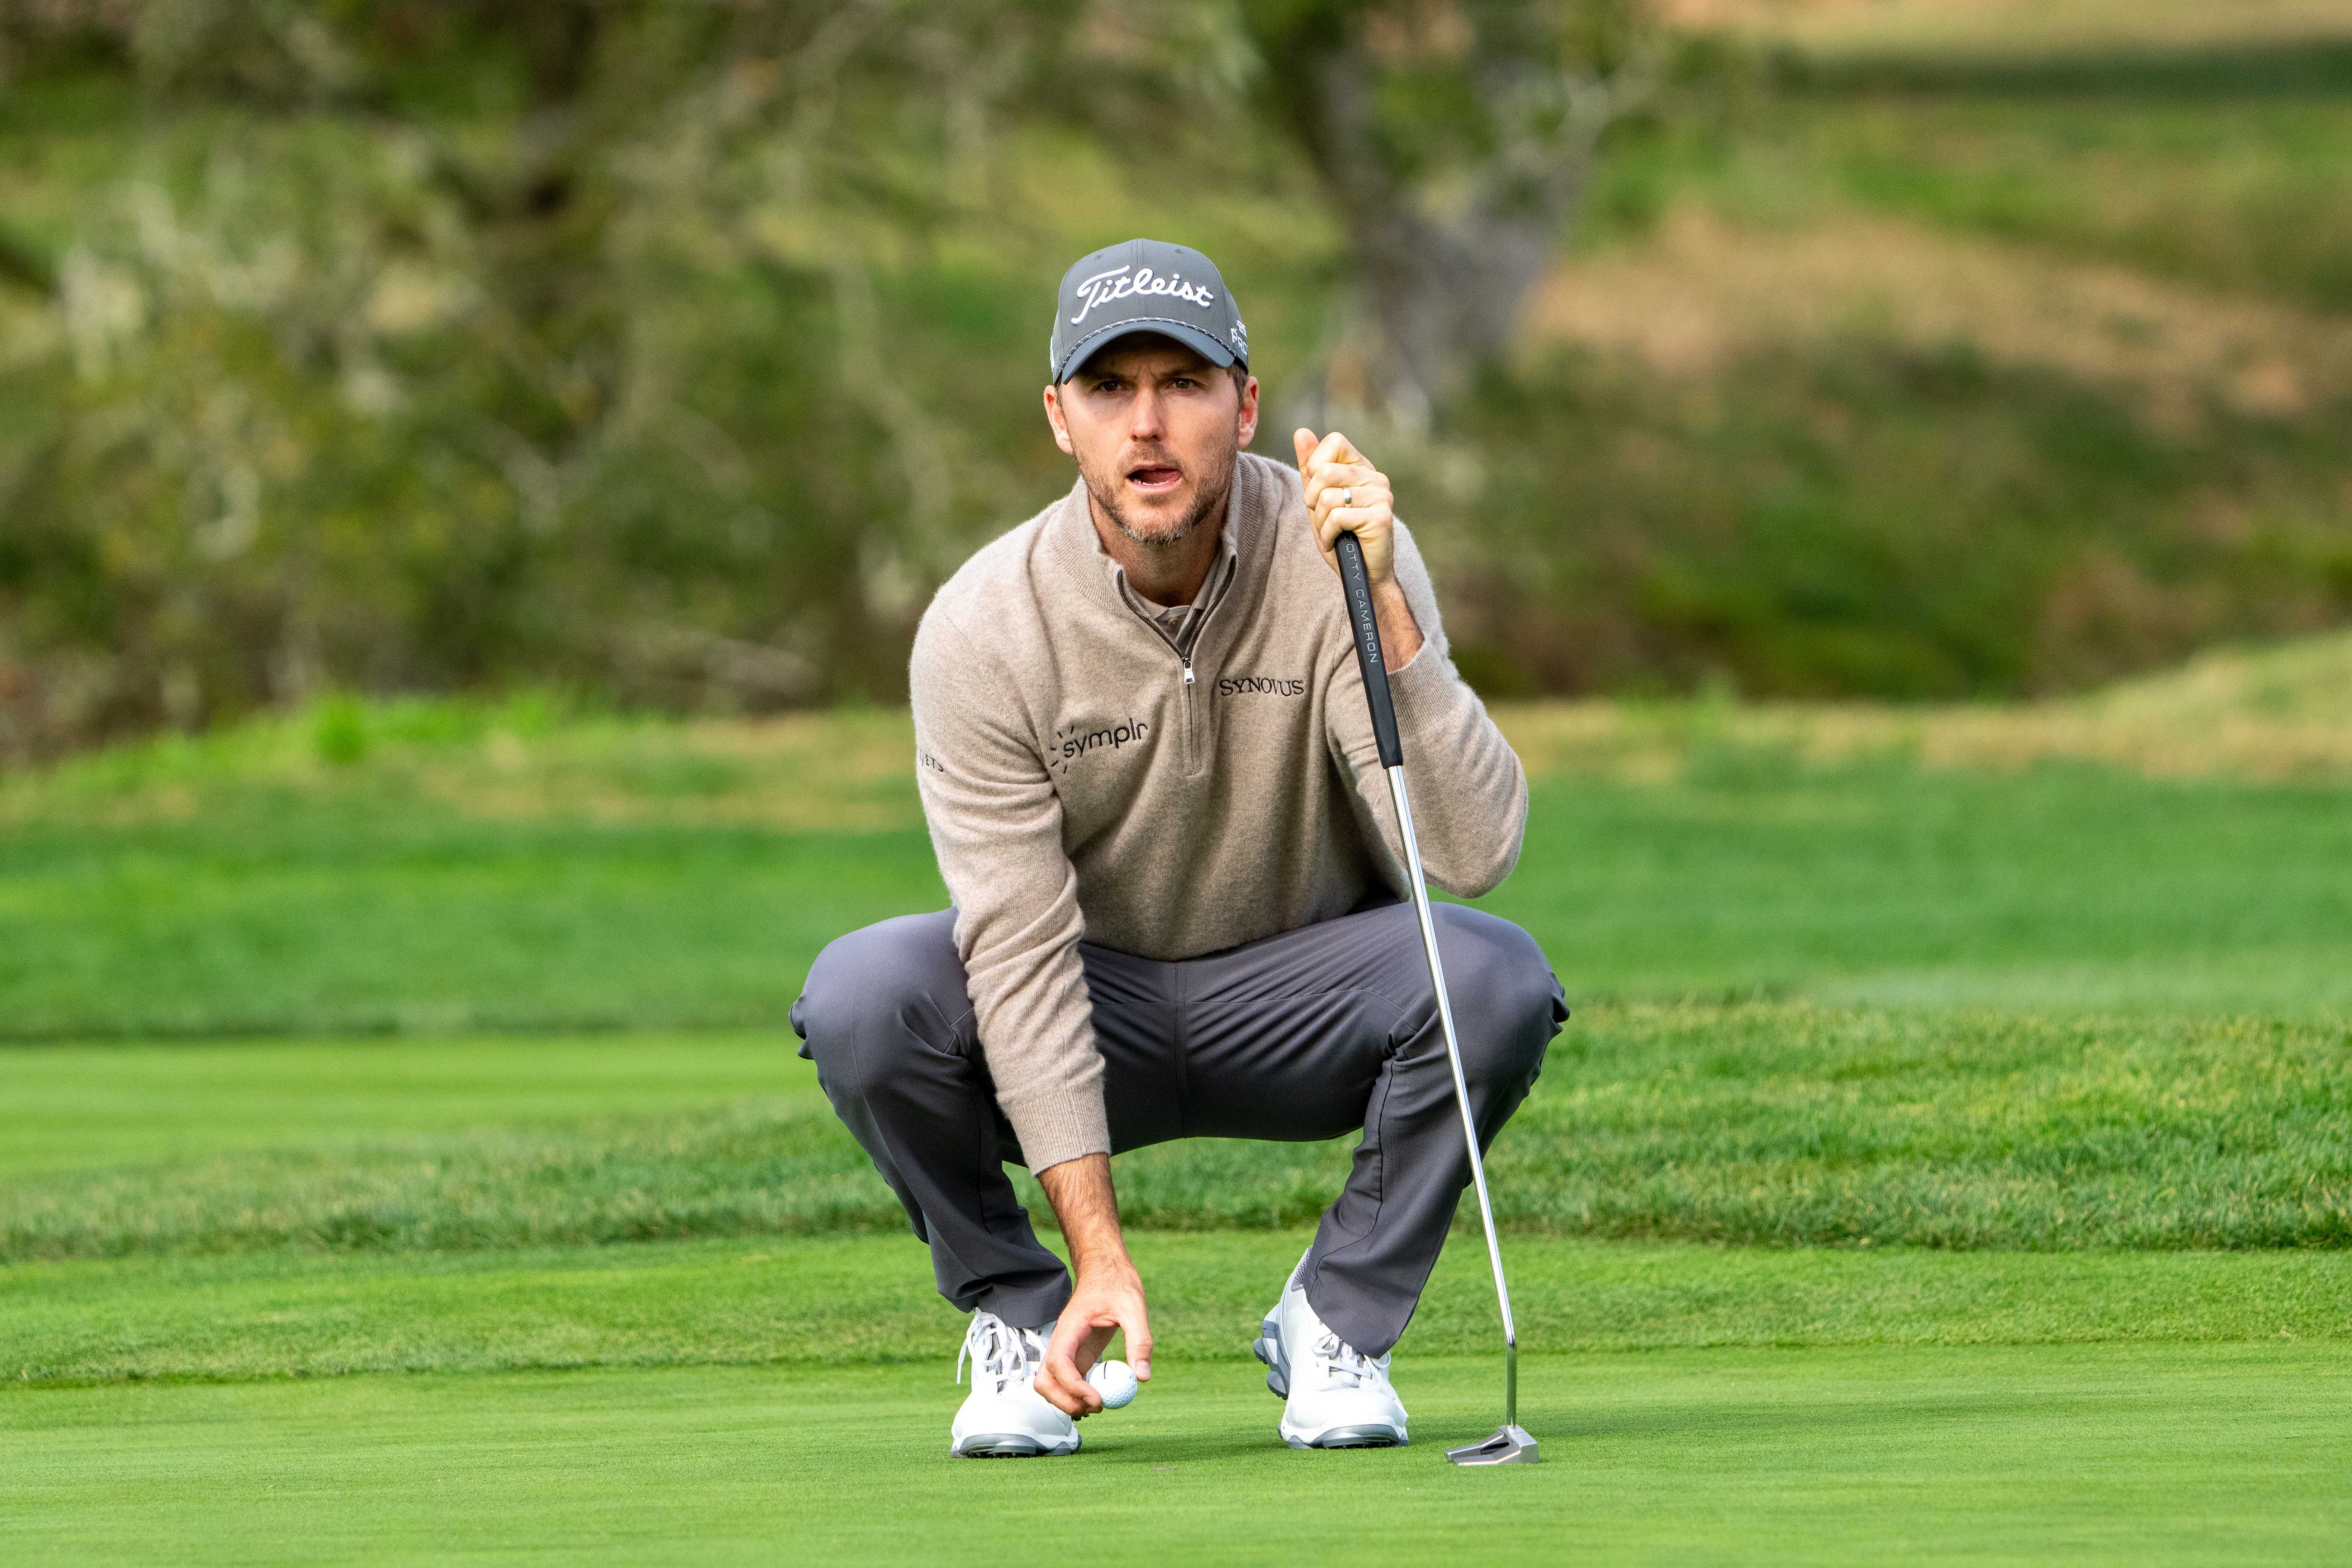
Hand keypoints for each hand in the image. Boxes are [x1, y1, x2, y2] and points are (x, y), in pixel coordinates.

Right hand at [1032, 1152, 1153, 1418]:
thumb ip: (1139, 1341)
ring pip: (1050, 1384)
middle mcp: (1061, 1341)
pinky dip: (1076, 1395)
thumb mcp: (1133, 1307)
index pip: (1059, 1363)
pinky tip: (1097, 1399)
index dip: (1073, 1386)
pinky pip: (1068, 1381)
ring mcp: (1066, 1349)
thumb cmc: (1117, 1283)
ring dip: (1066, 1401)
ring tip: (1096, 1407)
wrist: (1106, 1268)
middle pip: (1044, 1380)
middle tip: (1095, 1408)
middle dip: (1064, 1401)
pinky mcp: (1076, 1354)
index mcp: (1070, 1327)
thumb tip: (1142, 1377)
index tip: (1097, 1400)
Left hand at [1293, 427, 1396, 586]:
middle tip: (1322, 518)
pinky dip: (1328, 535)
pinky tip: (1338, 542)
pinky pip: (1337, 517)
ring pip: (1327, 497)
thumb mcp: (1318, 499)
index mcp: (1362, 468)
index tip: (1318, 492)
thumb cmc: (1341, 536)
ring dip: (1320, 522)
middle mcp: (1376, 478)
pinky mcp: (1381, 517)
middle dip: (1312, 500)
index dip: (1316, 465)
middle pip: (1325, 471)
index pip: (1334, 441)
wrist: (1362, 574)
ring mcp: (1381, 496)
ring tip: (1332, 533)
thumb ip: (1310, 467)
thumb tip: (1301, 432)